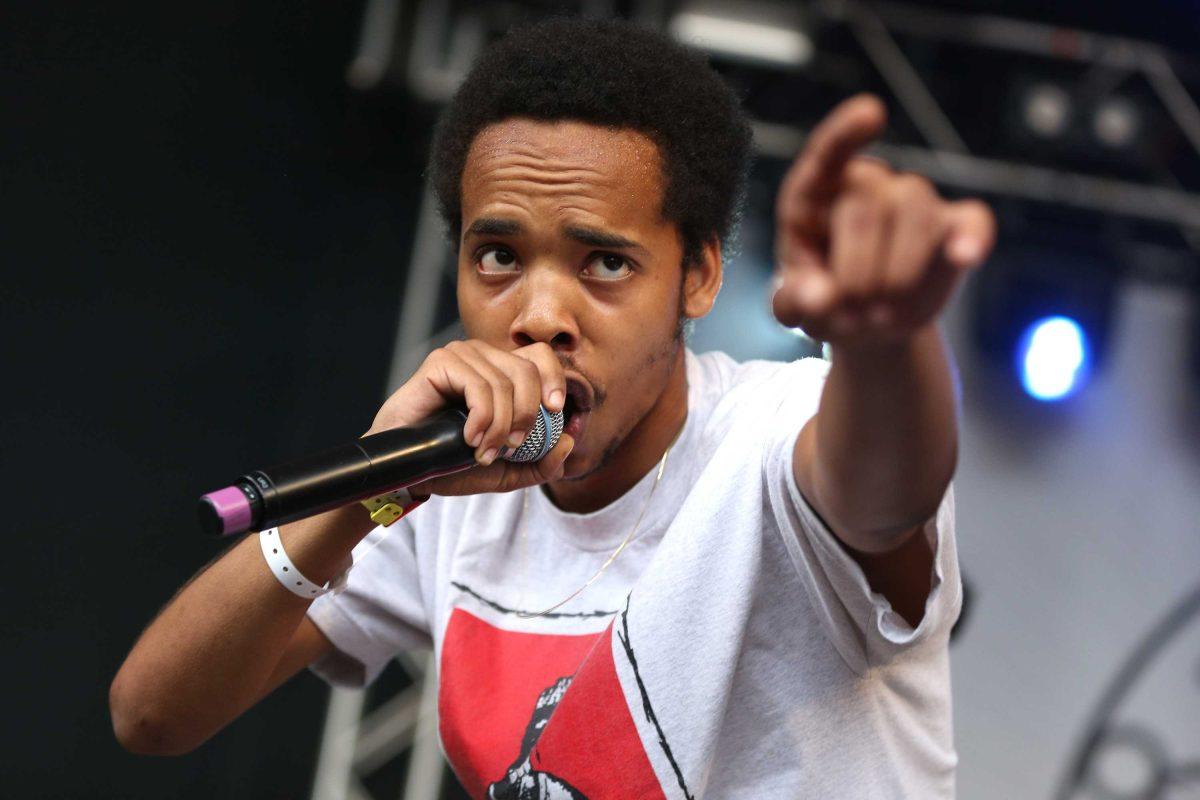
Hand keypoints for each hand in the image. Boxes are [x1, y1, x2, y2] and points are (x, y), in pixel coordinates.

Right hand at [366, 340, 573, 495]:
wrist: (410, 471)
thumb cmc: (453, 463)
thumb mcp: (508, 471)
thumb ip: (542, 463)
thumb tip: (569, 442)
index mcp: (503, 372)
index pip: (542, 356)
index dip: (555, 380)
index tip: (555, 411)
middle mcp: (484, 357)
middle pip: (528, 370)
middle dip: (527, 415)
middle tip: (511, 447)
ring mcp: (462, 356)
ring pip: (504, 383)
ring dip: (500, 427)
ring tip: (483, 451)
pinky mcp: (441, 362)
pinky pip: (479, 386)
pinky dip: (481, 419)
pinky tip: (468, 438)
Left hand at [772, 94, 995, 346]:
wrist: (866, 326)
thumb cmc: (822, 302)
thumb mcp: (794, 307)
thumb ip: (794, 301)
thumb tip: (819, 298)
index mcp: (814, 195)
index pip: (827, 154)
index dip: (846, 133)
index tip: (872, 112)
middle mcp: (868, 185)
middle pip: (867, 207)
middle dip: (856, 273)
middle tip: (850, 318)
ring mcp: (915, 202)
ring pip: (916, 213)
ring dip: (898, 275)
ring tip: (881, 317)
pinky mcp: (955, 228)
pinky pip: (974, 220)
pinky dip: (972, 237)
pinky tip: (965, 257)